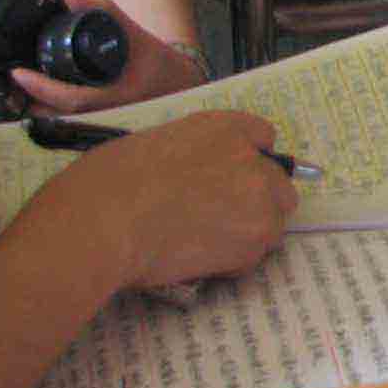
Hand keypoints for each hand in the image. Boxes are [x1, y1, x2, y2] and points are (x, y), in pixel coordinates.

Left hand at [11, 0, 208, 114]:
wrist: (180, 85)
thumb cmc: (158, 60)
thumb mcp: (133, 31)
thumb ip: (102, 10)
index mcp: (115, 94)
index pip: (70, 98)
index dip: (41, 88)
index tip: (18, 73)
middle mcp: (106, 113)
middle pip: (57, 117)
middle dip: (30, 102)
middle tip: (12, 84)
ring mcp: (102, 121)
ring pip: (60, 123)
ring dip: (38, 108)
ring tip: (20, 90)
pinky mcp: (99, 122)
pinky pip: (68, 121)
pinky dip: (50, 111)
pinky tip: (38, 99)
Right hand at [54, 109, 294, 295]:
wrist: (107, 220)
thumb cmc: (111, 180)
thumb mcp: (156, 144)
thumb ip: (193, 155)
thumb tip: (196, 177)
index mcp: (224, 127)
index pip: (262, 137)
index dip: (248, 160)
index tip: (233, 177)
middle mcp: (251, 158)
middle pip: (279, 184)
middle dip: (258, 200)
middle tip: (222, 218)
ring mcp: (259, 198)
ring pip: (272, 222)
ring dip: (247, 233)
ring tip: (204, 243)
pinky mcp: (254, 239)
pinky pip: (255, 254)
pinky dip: (234, 261)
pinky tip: (198, 258)